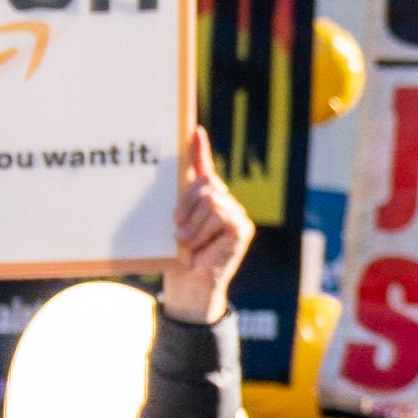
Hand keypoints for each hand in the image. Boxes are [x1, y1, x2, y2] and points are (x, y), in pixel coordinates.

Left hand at [162, 127, 254, 328]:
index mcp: (205, 201)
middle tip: (176, 229)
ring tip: (188, 244)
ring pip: (210, 200)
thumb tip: (179, 182)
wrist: (190, 286)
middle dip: (186, 203)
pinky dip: (203, 232)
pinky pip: (219, 215)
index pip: (204, 170)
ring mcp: (236, 214)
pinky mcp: (242, 227)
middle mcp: (224, 203)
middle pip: (205, 184)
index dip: (200, 150)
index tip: (194, 131)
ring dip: (193, 225)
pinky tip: (201, 247)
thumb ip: (180, 203)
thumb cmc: (178, 257)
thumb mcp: (175, 225)